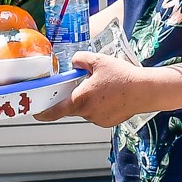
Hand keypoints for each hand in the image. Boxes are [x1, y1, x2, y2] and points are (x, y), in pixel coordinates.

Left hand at [34, 52, 164, 126]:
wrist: (145, 90)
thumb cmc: (122, 76)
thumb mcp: (99, 61)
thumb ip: (81, 59)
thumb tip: (74, 61)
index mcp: (80, 100)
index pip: (54, 112)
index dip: (42, 113)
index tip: (36, 112)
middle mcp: (87, 113)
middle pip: (72, 107)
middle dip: (74, 96)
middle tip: (82, 84)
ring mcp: (98, 119)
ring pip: (86, 109)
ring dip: (89, 100)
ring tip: (103, 87)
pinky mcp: (108, 122)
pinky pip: (98, 113)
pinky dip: (101, 105)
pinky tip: (112, 95)